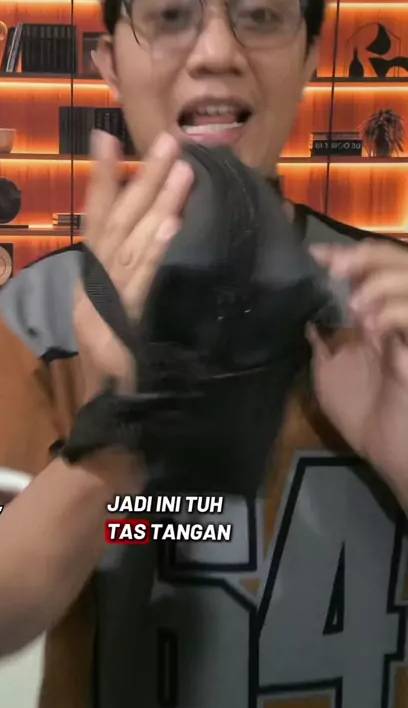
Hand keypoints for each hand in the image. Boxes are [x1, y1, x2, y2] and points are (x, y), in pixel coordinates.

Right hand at [74, 129, 193, 396]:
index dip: (102, 179)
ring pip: (130, 245)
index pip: (97, 221)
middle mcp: (92, 286)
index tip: (106, 136)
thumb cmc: (125, 363)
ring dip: (157, 204)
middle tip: (170, 141)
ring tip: (183, 170)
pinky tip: (174, 225)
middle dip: (142, 179)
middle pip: (116, 223)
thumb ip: (136, 273)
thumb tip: (164, 226)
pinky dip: (155, 251)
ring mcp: (103, 305)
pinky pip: (140, 282)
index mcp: (92, 280)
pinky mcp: (121, 325)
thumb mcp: (127, 311)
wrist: (114, 416)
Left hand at [308, 239, 407, 508]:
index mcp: (380, 315)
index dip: (347, 255)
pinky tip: (372, 328)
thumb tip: (309, 318)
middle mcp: (400, 315)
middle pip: (396, 260)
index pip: (371, 269)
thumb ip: (323, 344)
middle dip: (363, 258)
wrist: (392, 453)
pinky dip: (393, 311)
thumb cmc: (366, 416)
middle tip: (335, 268)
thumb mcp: (331, 374)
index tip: (316, 254)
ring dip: (379, 284)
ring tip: (355, 309)